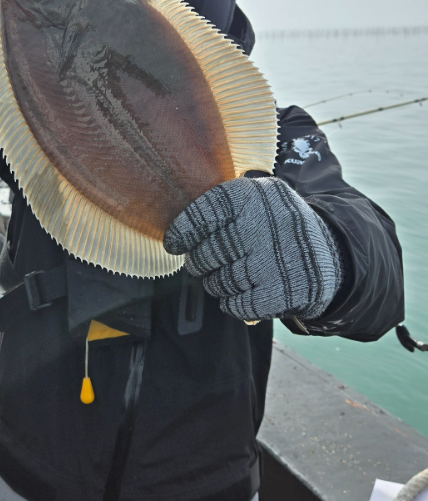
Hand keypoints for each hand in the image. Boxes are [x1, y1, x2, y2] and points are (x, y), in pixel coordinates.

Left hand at [164, 177, 342, 322]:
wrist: (327, 252)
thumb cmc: (277, 224)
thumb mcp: (257, 197)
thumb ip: (222, 206)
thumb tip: (177, 232)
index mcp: (253, 195)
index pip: (204, 213)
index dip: (184, 230)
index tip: (174, 243)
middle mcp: (263, 224)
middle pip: (207, 253)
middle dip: (200, 262)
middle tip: (204, 262)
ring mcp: (274, 260)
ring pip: (220, 281)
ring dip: (217, 283)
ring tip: (230, 274)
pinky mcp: (284, 291)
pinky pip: (238, 305)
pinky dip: (234, 303)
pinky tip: (242, 293)